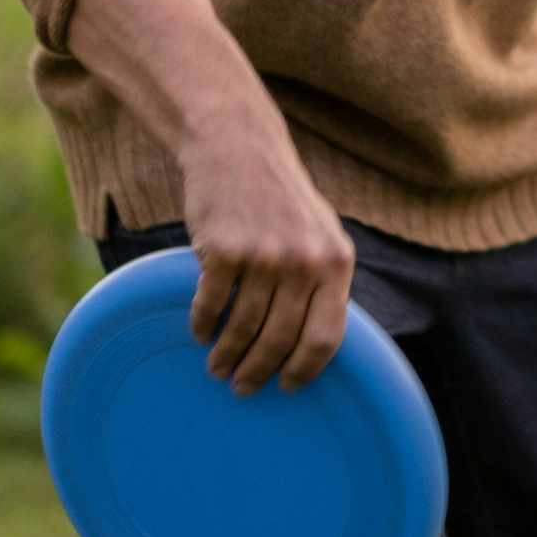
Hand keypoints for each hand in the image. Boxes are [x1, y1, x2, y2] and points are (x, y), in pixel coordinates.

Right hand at [183, 112, 354, 396]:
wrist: (237, 148)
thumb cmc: (280, 199)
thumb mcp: (322, 233)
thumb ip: (325, 280)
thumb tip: (318, 342)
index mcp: (336, 262)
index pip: (327, 336)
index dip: (305, 369)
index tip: (287, 386)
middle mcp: (303, 262)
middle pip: (281, 340)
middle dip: (259, 371)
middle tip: (243, 387)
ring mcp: (263, 256)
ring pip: (243, 327)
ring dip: (227, 356)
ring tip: (218, 368)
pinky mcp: (222, 250)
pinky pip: (211, 304)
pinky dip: (203, 325)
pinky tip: (200, 334)